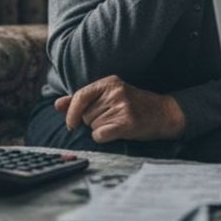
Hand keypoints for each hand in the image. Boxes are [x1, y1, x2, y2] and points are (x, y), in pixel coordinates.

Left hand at [53, 75, 185, 142]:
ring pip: (92, 126)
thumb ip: (82, 99)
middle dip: (93, 121)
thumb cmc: (133, 106)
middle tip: (112, 118)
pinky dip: (103, 138)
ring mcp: (122, 106)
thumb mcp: (109, 96)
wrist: (163, 114)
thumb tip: (57, 104)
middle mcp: (115, 92)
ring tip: (118, 123)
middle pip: (85, 115)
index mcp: (109, 82)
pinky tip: (116, 133)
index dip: (72, 112)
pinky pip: (99, 135)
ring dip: (101, 129)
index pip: (80, 96)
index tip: (71, 124)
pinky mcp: (127, 122)